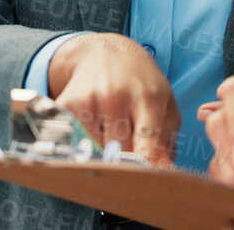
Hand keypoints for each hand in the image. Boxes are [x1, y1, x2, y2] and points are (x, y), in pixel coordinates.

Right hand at [47, 33, 181, 166]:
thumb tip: (163, 172)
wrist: (105, 53)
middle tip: (131, 159)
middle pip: (120, 153)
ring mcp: (89, 100)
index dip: (147, 167)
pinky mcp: (67, 104)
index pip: (147, 143)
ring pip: (97, 151)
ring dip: (106, 154)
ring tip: (112, 135)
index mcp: (148, 97)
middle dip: (128, 163)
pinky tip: (94, 129)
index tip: (147, 180)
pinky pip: (76, 142)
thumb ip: (167, 141)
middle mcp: (116, 96)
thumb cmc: (141, 84)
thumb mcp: (165, 104)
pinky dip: (86, 145)